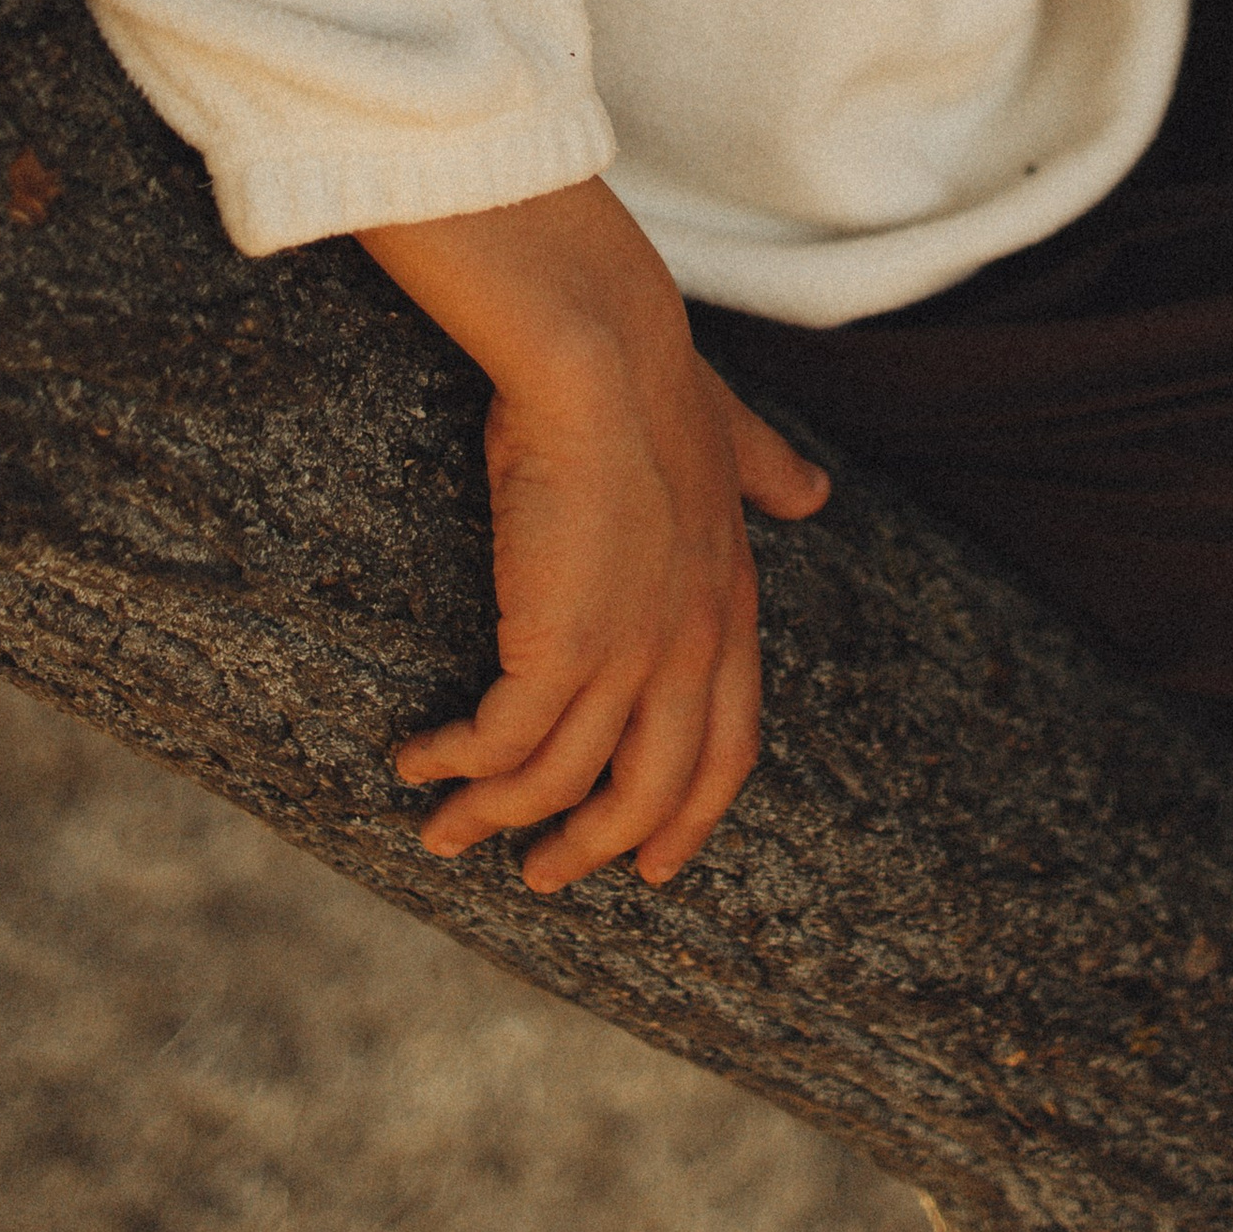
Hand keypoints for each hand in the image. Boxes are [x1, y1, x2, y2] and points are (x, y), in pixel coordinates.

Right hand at [358, 180, 829, 890]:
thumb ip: (769, 470)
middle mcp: (690, 647)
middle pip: (652, 791)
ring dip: (496, 817)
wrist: (600, 353)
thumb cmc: (654, 378)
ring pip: (561, 782)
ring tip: (444, 830)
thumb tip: (816, 494)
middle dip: (594, 846)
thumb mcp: (733, 437)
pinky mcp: (555, 648)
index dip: (688, 815)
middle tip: (544, 877)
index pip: (726, 750)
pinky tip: (416, 759)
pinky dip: (455, 765)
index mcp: (732, 606)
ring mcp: (628, 655)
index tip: (652, 861)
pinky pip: (499, 744)